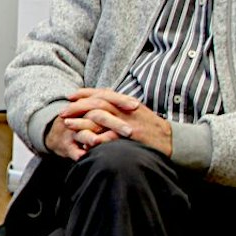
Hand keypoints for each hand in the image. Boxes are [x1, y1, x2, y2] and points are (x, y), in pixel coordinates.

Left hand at [53, 88, 173, 156]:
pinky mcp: (131, 137)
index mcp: (127, 102)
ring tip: (68, 124)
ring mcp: (128, 123)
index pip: (102, 93)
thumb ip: (121, 105)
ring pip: (101, 118)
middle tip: (63, 111)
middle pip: (97, 103)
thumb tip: (103, 100)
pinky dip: (96, 139)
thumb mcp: (137, 111)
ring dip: (82, 121)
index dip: (85, 93)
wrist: (172, 140)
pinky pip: (110, 138)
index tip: (71, 96)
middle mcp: (126, 110)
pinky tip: (84, 142)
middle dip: (78, 106)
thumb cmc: (152, 127)